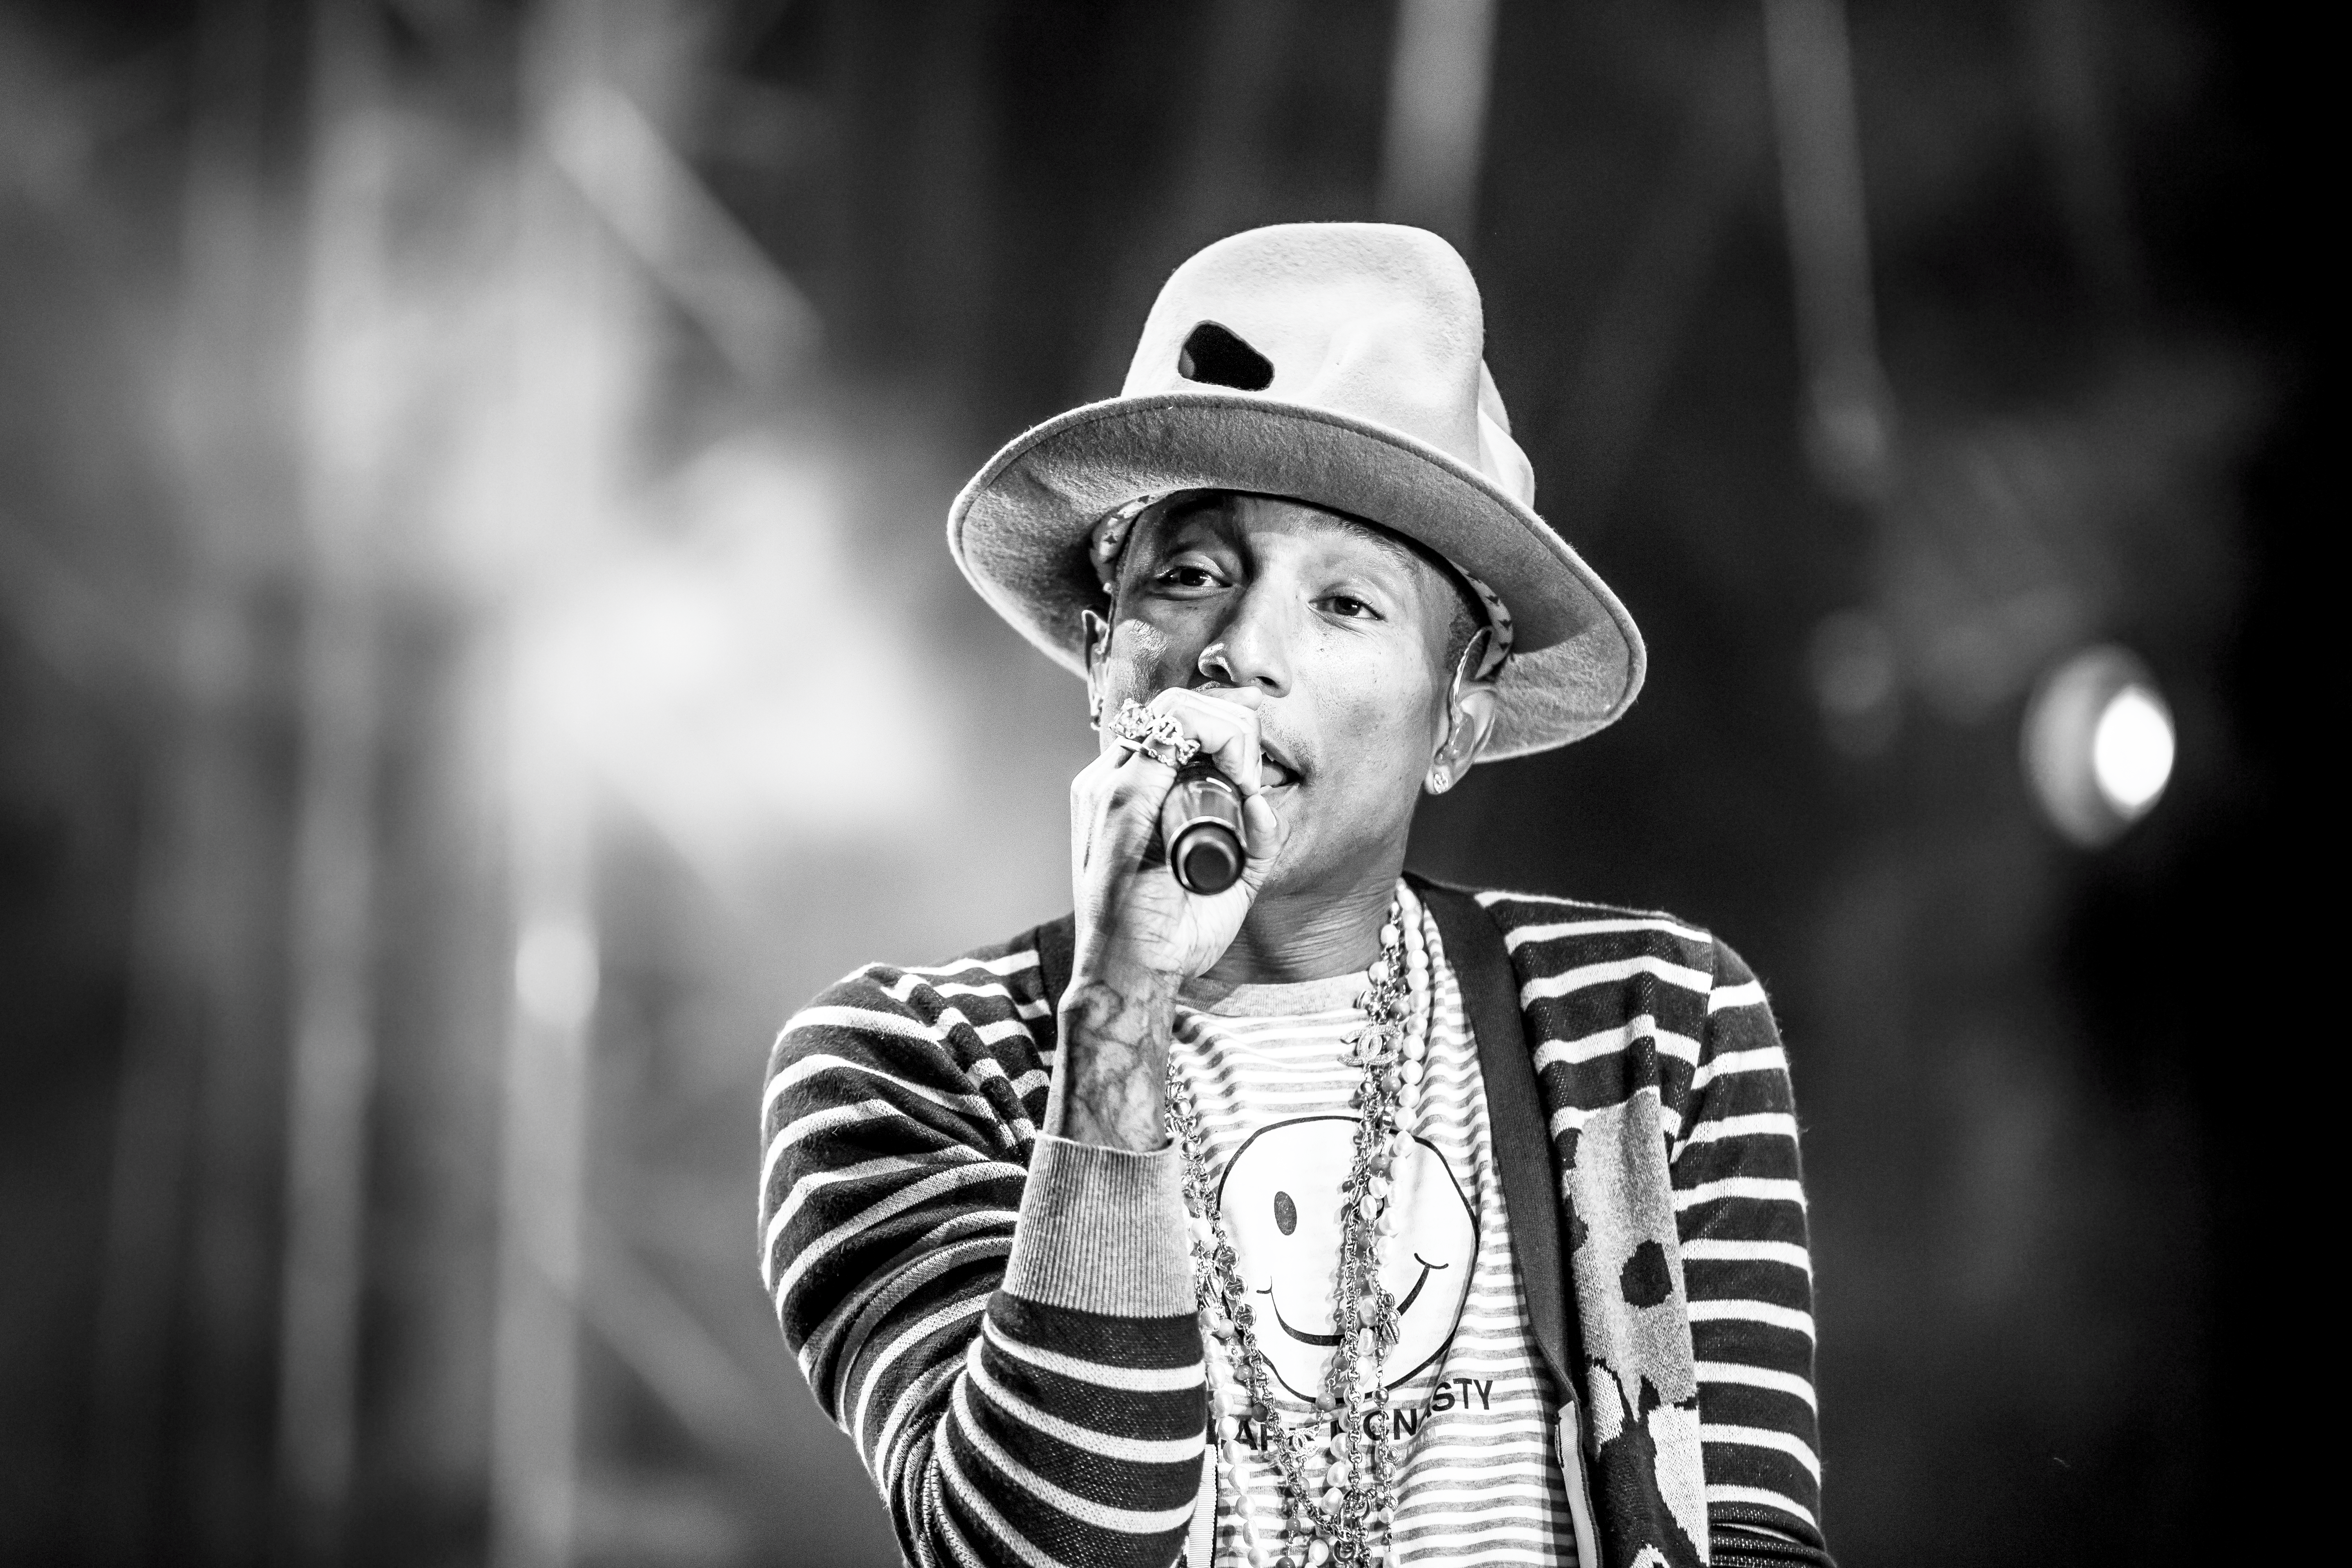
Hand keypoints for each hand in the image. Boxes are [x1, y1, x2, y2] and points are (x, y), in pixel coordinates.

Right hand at [1049, 687, 1287, 1148]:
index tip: (1256, 741)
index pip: (1169, 724)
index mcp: (1122, 794)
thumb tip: (1262, 798)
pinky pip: (1168, 736)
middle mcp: (1109, 781)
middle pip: (1174, 708)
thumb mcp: (1227, 880)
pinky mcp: (1120, 801)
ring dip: (1228, 730)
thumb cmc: (1169, 936)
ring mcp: (1110, 787)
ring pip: (1175, 712)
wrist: (1133, 976)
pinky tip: (1239, 776)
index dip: (1220, 717)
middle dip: (1231, 720)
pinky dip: (1216, 740)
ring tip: (1247, 777)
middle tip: (1254, 768)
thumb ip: (1249, 841)